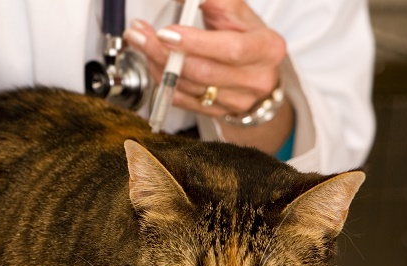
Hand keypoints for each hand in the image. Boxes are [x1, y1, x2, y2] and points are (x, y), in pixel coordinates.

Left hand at [124, 0, 293, 152]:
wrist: (257, 71)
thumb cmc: (245, 37)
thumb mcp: (236, 12)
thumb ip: (213, 0)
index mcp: (267, 48)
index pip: (231, 49)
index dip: (196, 42)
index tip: (165, 32)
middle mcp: (256, 79)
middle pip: (204, 71)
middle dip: (164, 52)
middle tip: (139, 35)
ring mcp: (237, 101)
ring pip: (188, 87)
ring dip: (157, 63)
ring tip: (141, 42)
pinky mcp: (218, 113)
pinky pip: (181, 99)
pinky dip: (162, 80)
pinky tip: (153, 62)